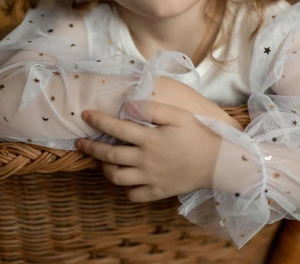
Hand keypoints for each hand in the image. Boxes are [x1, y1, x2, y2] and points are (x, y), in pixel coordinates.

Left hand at [75, 101, 221, 201]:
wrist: (218, 163)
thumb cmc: (198, 134)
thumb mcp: (178, 114)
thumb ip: (152, 107)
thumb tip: (127, 104)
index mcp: (149, 139)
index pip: (116, 129)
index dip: (98, 121)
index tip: (85, 116)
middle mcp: (145, 160)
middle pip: (109, 156)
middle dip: (91, 148)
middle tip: (80, 143)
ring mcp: (150, 178)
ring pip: (117, 178)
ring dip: (105, 169)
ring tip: (103, 161)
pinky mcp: (157, 191)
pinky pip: (133, 195)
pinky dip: (125, 188)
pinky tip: (126, 179)